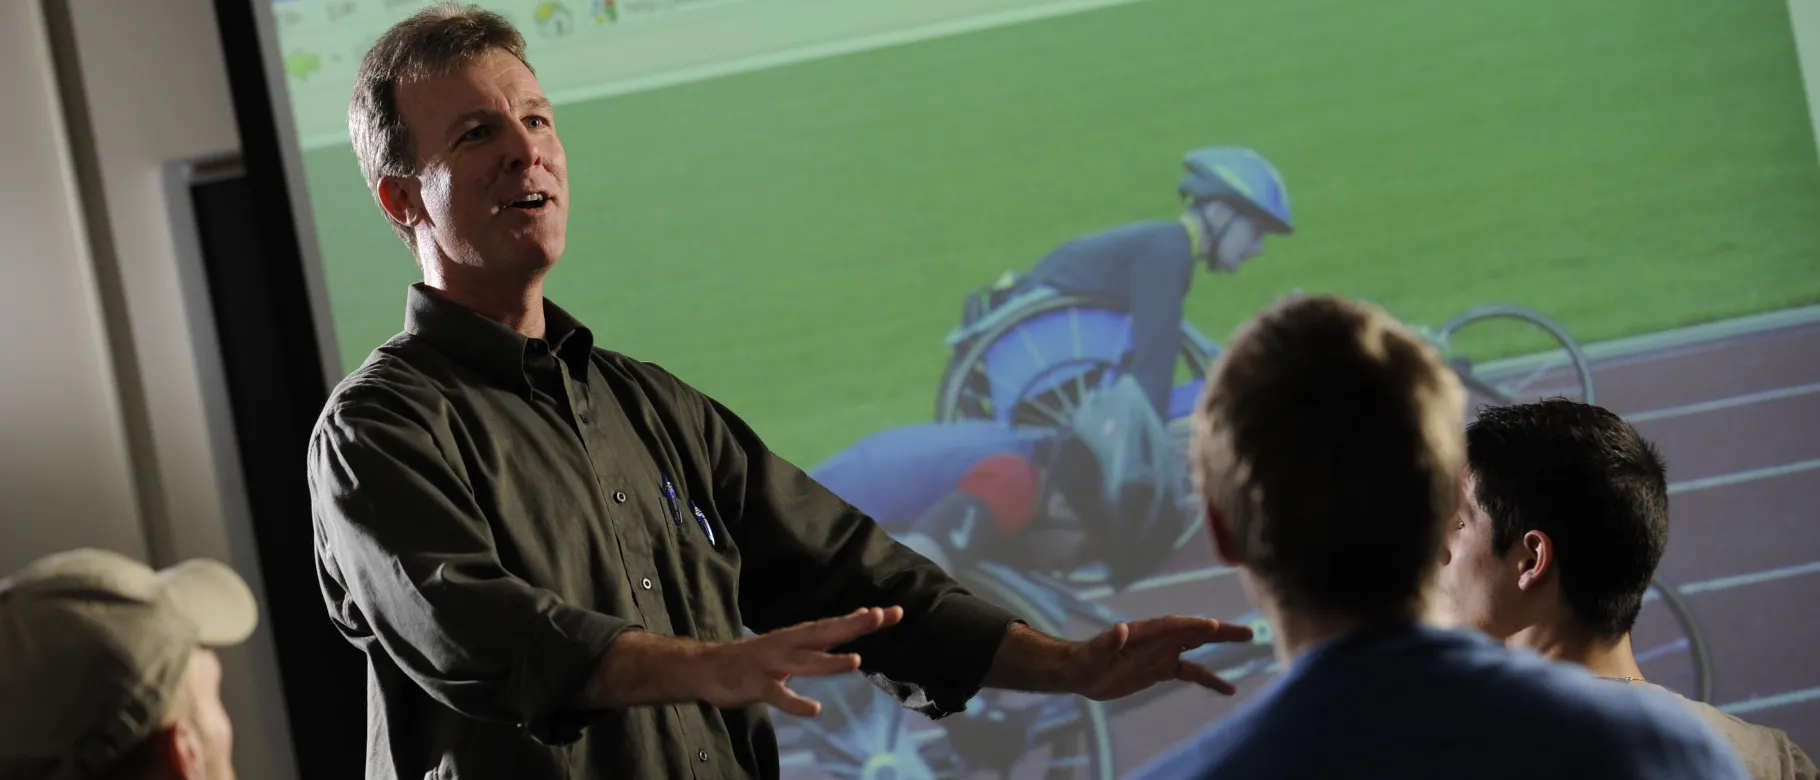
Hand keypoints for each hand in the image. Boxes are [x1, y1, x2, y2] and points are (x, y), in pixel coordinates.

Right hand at [693, 606, 903, 716]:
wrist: (706, 667)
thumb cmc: (754, 657)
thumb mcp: (791, 643)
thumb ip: (821, 636)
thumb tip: (855, 620)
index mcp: (797, 636)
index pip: (835, 624)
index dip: (863, 619)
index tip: (894, 612)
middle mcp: (788, 645)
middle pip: (825, 633)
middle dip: (852, 626)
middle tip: (879, 616)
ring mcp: (771, 664)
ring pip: (805, 662)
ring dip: (830, 662)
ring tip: (856, 660)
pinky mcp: (756, 685)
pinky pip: (778, 695)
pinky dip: (795, 702)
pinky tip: (814, 709)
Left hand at [1064, 616, 1252, 700]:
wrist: (1080, 673)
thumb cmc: (1084, 662)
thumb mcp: (1093, 655)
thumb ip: (1107, 642)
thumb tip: (1120, 628)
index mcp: (1144, 633)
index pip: (1172, 627)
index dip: (1192, 626)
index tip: (1213, 625)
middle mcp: (1157, 639)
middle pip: (1194, 631)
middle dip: (1220, 631)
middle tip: (1247, 631)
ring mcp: (1162, 653)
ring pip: (1198, 646)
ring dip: (1221, 643)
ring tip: (1249, 640)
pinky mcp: (1162, 669)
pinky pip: (1192, 672)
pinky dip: (1210, 679)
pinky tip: (1230, 689)